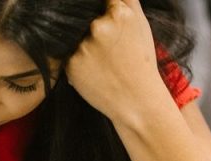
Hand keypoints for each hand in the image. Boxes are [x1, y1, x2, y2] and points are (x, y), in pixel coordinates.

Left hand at [66, 0, 169, 120]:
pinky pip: (69, 56)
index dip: (102, 11)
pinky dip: (79, 63)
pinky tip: (95, 72)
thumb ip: (126, 1)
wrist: (137, 101)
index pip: (100, 1)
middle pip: (86, 20)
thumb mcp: (140, 24)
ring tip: (104, 63)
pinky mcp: (71, 64)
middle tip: (111, 51)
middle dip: (95, 31)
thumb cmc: (141, 62)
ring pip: (77, 38)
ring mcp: (83, 46)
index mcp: (119, 14)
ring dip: (86, 48)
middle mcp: (98, 27)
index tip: (105, 23)